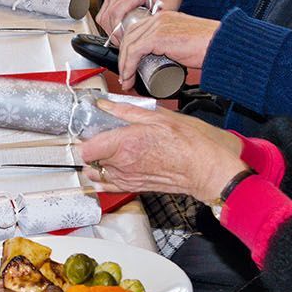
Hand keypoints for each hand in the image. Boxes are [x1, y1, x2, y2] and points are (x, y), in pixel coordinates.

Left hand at [79, 101, 245, 201]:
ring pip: (97, 171)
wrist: (205, 169)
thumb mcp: (158, 117)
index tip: (91, 128)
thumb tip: (106, 105)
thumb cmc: (189, 144)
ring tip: (112, 149)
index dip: (85, 137)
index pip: (86, 148)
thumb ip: (126, 111)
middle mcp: (122, 165)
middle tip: (106, 134)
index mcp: (125, 145)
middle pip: (90, 158)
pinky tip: (112, 166)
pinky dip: (104, 177)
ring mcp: (127, 179)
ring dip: (99, 161)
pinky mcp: (133, 187)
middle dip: (94, 145)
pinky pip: (107, 185)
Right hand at [95, 0, 187, 35]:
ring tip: (122, 37)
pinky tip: (120, 28)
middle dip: (113, 34)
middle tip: (124, 43)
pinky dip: (110, 23)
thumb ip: (157, 23)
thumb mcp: (168, 8)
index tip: (124, 42)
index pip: (116, 14)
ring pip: (102, 15)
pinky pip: (104, 11)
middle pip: (106, 16)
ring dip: (110, 29)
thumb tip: (147, 40)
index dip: (117, 32)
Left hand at [113, 9, 217, 86]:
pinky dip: (128, 65)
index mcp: (164, 17)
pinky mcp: (158, 36)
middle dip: (123, 58)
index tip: (128, 67)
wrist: (222, 45)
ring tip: (127, 80)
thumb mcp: (184, 43)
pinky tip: (129, 76)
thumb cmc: (210, 46)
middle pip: (130, 37)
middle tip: (125, 76)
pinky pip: (134, 51)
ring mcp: (158, 26)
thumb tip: (163, 59)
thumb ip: (173, 46)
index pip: (137, 31)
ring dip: (124, 65)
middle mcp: (159, 19)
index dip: (129, 50)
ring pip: (129, 44)